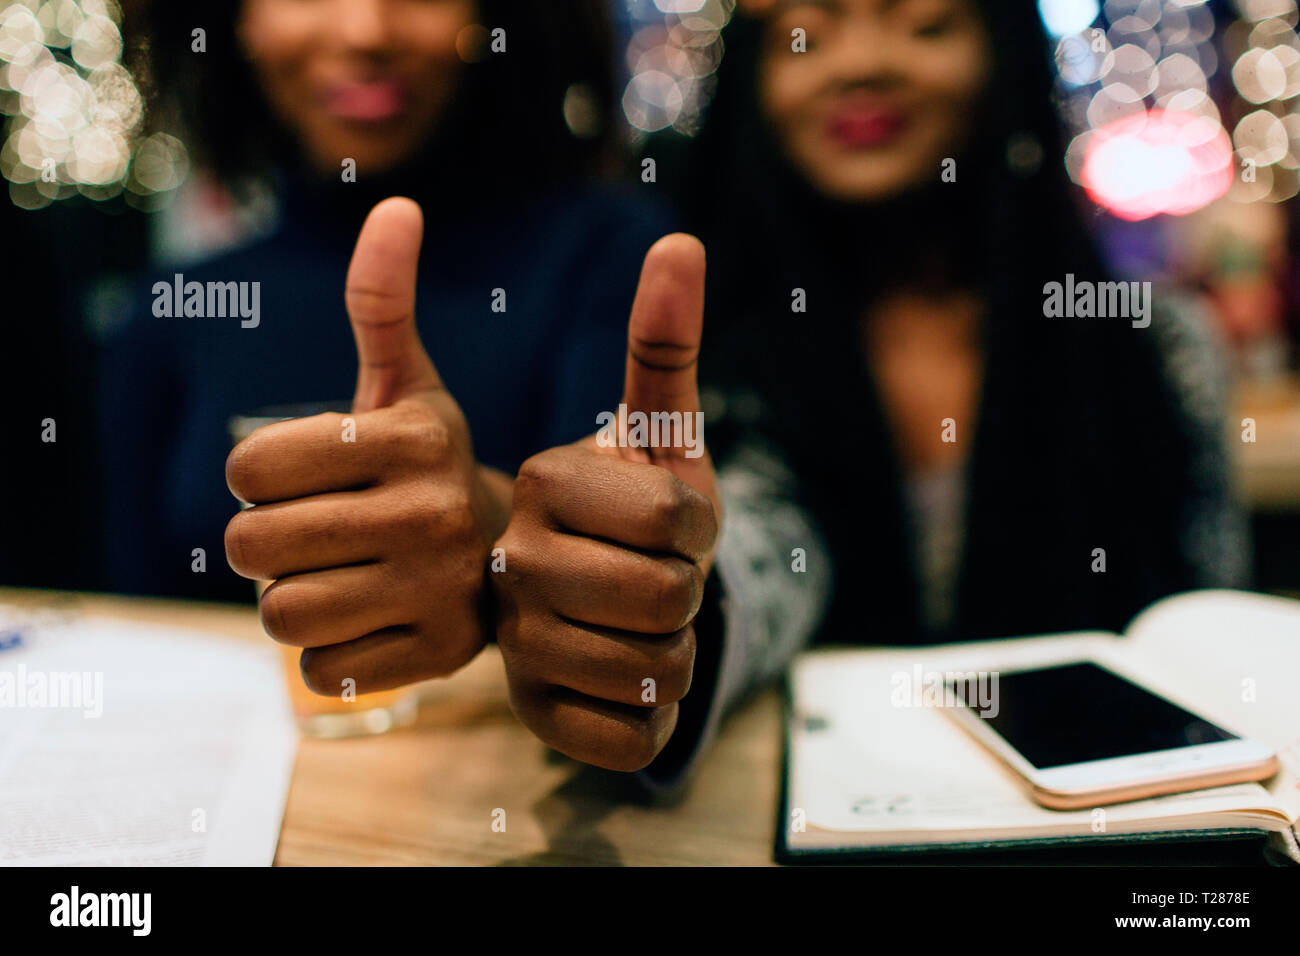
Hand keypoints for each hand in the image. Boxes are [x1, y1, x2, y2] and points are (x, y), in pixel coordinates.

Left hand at [225, 197, 509, 694]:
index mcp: (413, 439)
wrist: (510, 560)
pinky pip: (320, 669)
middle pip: (252, 546)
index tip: (304, 478)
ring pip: (282, 614)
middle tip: (314, 535)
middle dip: (267, 543)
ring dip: (294, 599)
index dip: (259, 476)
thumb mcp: (411, 386)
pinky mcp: (435, 658)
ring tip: (341, 578)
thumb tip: (397, 204)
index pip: (248, 467)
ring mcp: (437, 592)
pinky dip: (329, 651)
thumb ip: (384, 303)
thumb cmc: (428, 467)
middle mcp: (432, 515)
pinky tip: (371, 620)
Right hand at [491, 234, 720, 771]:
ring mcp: (512, 641)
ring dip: (673, 658)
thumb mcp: (663, 432)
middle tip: (655, 579)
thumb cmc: (643, 509)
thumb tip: (679, 241)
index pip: (678, 521)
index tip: (665, 525)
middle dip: (690, 596)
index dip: (699, 530)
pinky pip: (628, 736)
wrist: (603, 596)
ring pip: (654, 675)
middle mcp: (511, 557)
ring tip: (638, 628)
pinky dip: (647, 718)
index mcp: (546, 482)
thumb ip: (665, 344)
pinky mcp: (528, 712)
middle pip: (669, 600)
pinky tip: (617, 682)